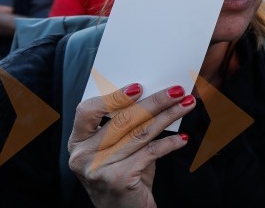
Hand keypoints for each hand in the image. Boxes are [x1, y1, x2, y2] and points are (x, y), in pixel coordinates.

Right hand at [67, 83, 196, 207]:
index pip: (87, 111)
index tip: (140, 86)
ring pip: (140, 133)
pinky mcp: (117, 179)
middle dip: (155, 101)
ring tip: (187, 105)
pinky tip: (183, 138)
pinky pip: (150, 153)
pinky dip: (170, 143)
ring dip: (169, 116)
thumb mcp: (116, 148)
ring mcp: (98, 169)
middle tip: (177, 91)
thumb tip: (156, 95)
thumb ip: (124, 125)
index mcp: (77, 141)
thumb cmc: (122, 173)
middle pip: (123, 120)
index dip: (114, 97)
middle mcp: (82, 155)